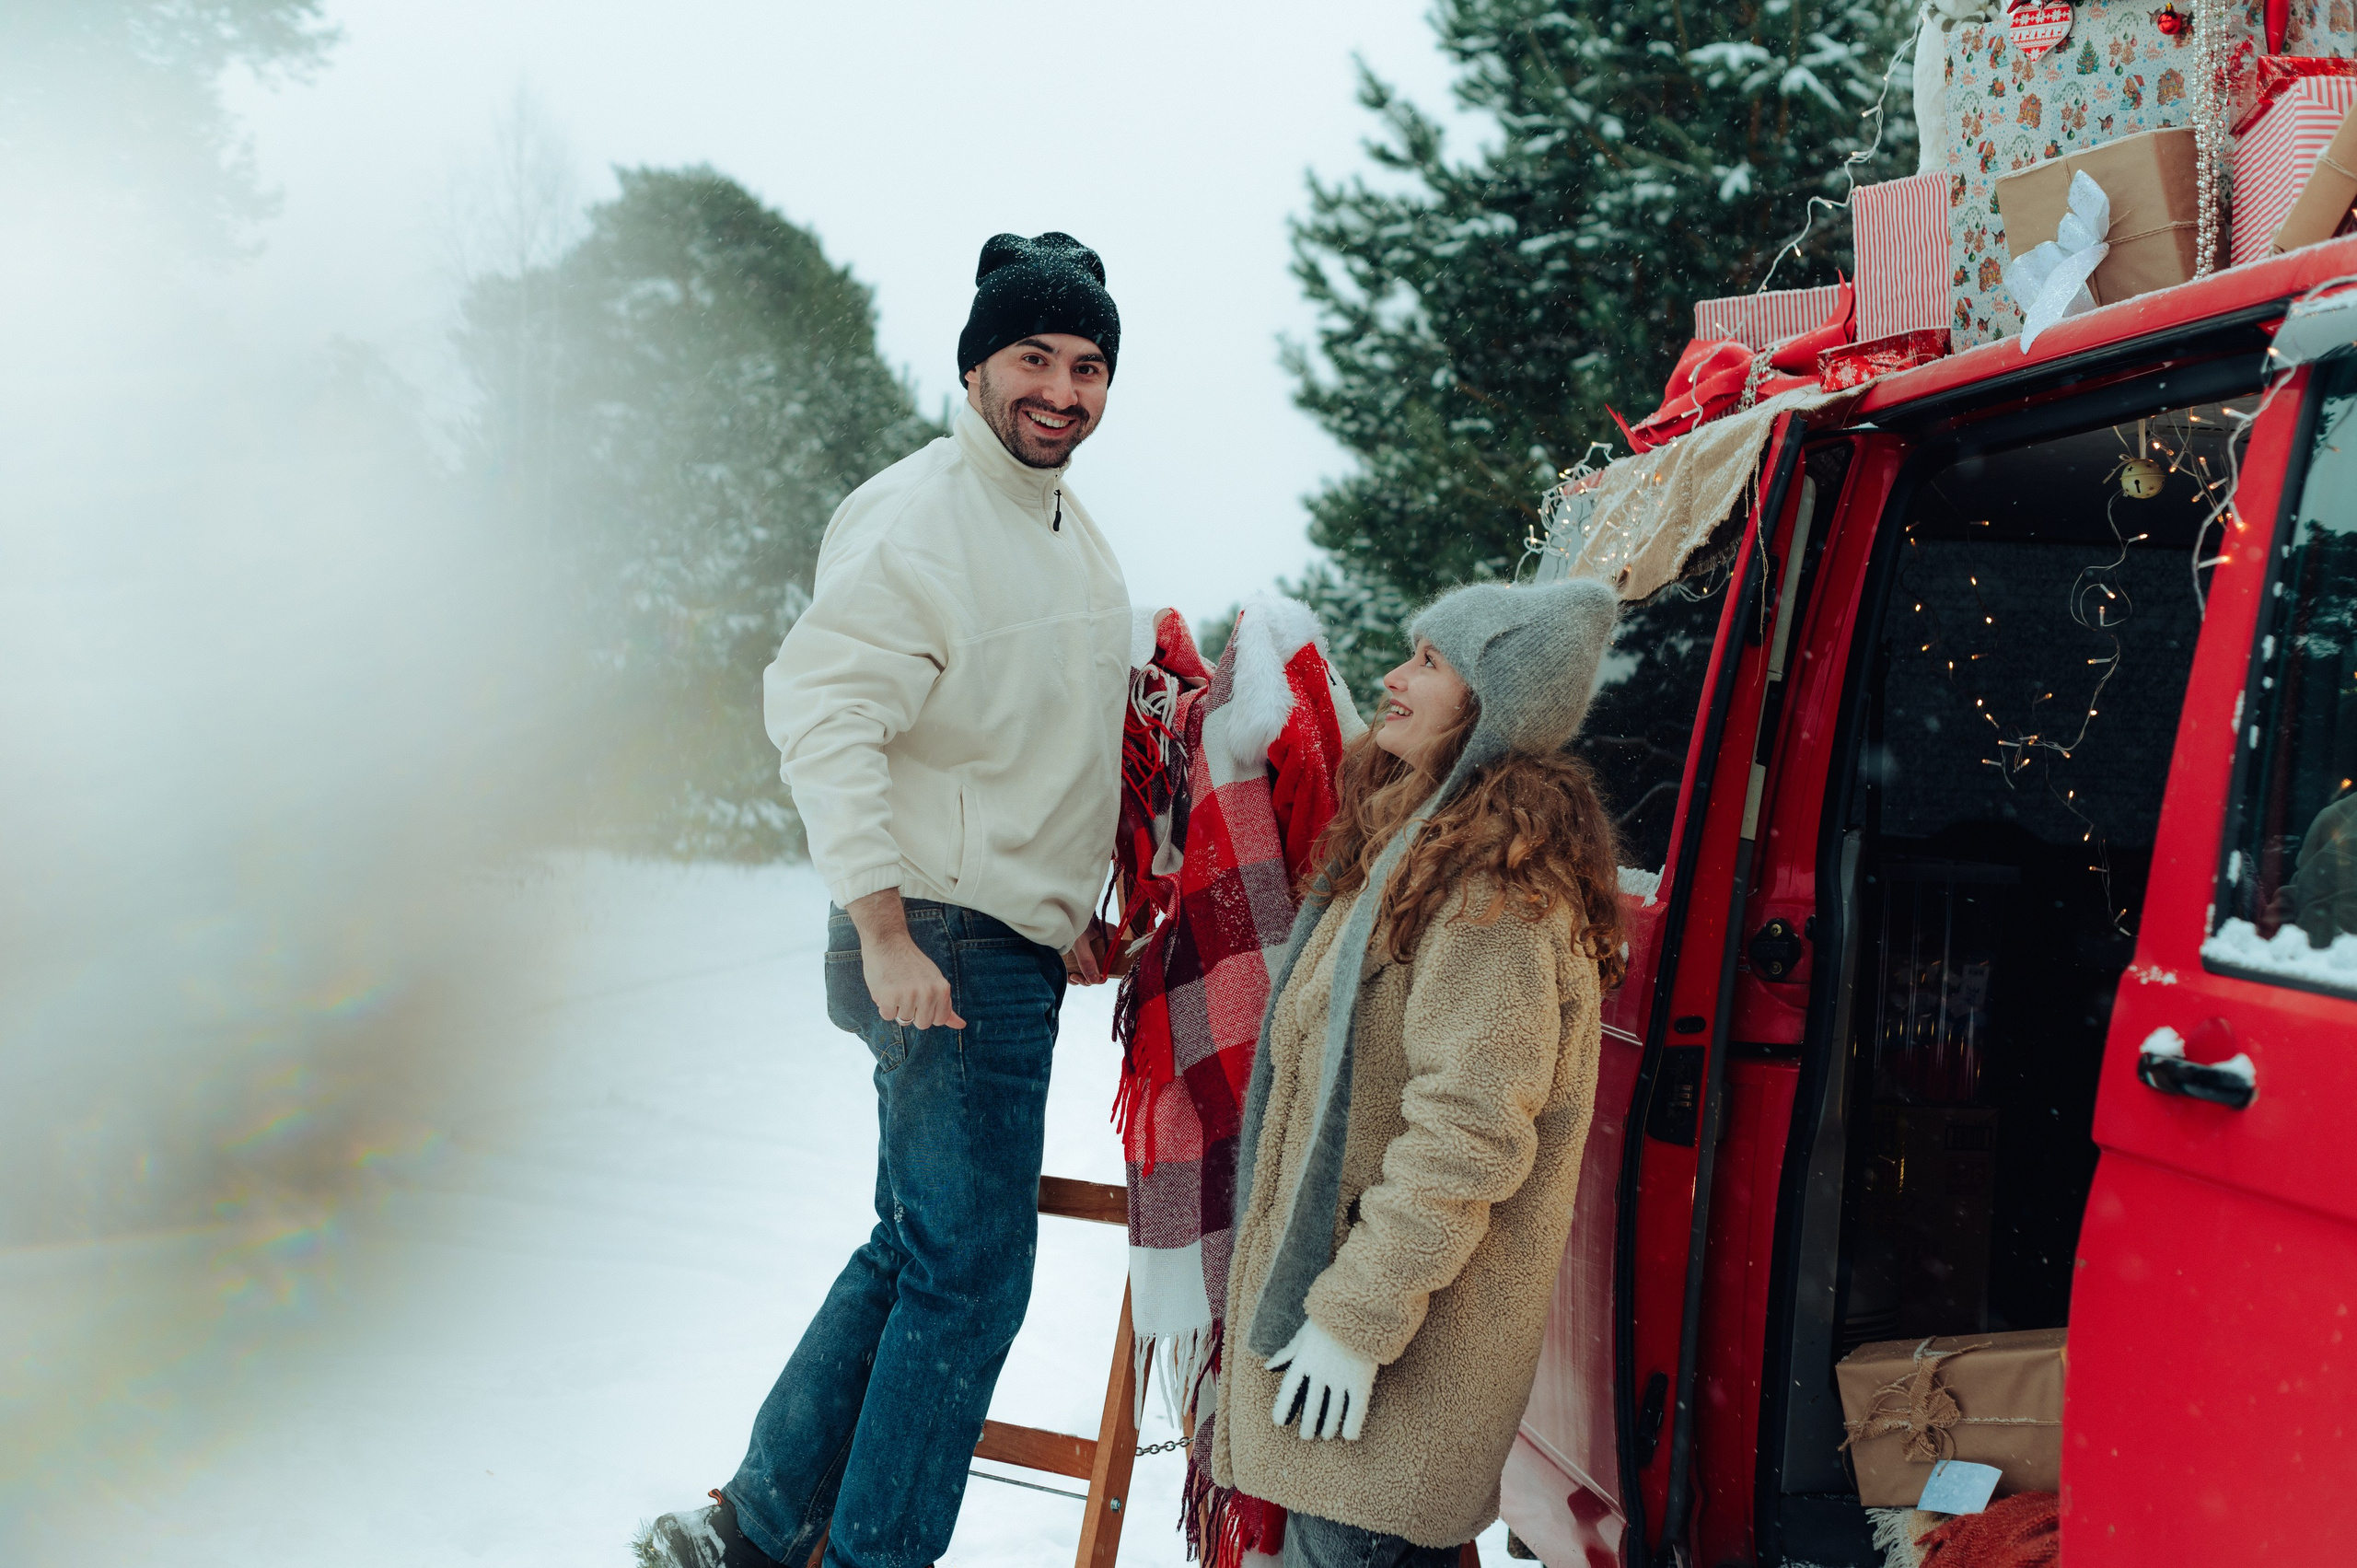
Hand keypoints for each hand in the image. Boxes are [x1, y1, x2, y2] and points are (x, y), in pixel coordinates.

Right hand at [846, 889, 964, 1030]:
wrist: (888, 942)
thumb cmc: (911, 963)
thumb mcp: (934, 980)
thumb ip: (946, 1004)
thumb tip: (961, 1025)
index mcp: (942, 989)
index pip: (939, 1020)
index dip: (927, 1011)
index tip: (921, 996)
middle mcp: (928, 993)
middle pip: (922, 1024)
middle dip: (913, 1013)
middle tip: (907, 992)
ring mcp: (909, 995)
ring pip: (903, 1020)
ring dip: (897, 1007)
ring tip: (896, 986)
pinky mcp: (889, 997)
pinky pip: (887, 1016)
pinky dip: (884, 1005)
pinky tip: (885, 987)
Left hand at [1062, 916, 1110, 985]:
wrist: (1056, 911)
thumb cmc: (1071, 919)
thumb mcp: (1079, 941)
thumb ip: (1087, 960)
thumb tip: (1094, 980)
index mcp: (1108, 938)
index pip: (1114, 960)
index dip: (1104, 973)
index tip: (1092, 977)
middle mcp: (1102, 944)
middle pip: (1101, 968)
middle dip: (1088, 977)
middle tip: (1076, 976)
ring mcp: (1092, 948)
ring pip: (1090, 970)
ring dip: (1079, 976)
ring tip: (1070, 975)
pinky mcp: (1081, 952)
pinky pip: (1080, 967)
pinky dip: (1073, 973)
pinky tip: (1067, 973)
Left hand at [1265, 1317, 1374, 1440]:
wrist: (1360, 1307)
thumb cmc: (1330, 1320)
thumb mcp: (1304, 1334)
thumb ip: (1288, 1353)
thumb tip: (1268, 1367)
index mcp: (1303, 1360)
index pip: (1289, 1391)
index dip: (1283, 1408)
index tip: (1280, 1423)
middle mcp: (1320, 1373)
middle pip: (1311, 1408)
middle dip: (1308, 1425)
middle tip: (1307, 1436)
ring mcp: (1341, 1379)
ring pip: (1333, 1412)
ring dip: (1328, 1427)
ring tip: (1327, 1434)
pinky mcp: (1361, 1382)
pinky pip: (1355, 1410)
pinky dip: (1351, 1425)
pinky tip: (1348, 1436)